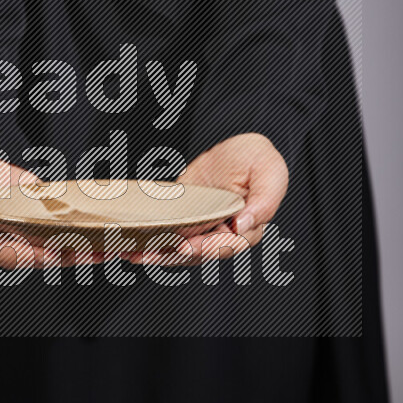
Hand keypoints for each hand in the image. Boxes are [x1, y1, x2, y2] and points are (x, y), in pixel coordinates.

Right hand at [0, 153, 102, 268]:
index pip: (8, 254)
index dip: (28, 256)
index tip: (49, 254)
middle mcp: (13, 243)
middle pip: (43, 256)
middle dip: (70, 256)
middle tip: (94, 252)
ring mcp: (32, 234)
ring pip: (62, 248)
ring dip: (88, 249)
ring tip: (113, 247)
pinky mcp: (48, 221)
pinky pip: (71, 231)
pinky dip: (90, 234)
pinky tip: (113, 235)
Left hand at [122, 134, 288, 265]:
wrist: (236, 147)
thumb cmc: (257, 159)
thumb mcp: (270, 172)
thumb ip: (265, 201)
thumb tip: (244, 225)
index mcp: (247, 228)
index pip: (227, 245)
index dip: (207, 248)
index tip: (188, 247)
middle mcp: (222, 233)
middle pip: (198, 253)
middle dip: (173, 255)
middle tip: (152, 253)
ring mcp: (201, 228)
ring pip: (178, 249)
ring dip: (157, 254)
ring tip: (135, 254)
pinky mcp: (182, 220)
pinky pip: (166, 234)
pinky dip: (150, 241)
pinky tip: (131, 245)